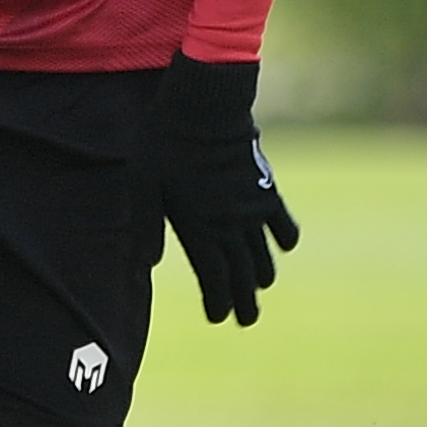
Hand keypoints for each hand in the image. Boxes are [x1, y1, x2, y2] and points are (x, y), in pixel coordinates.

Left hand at [151, 55, 299, 327]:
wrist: (205, 106)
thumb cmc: (165, 143)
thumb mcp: (143, 185)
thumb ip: (145, 227)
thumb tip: (145, 266)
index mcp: (197, 227)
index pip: (213, 278)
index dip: (218, 302)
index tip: (220, 318)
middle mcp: (229, 225)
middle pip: (242, 274)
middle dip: (245, 301)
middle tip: (247, 320)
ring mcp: (251, 208)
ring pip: (263, 254)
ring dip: (263, 275)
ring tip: (261, 288)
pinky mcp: (266, 187)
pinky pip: (282, 222)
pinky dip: (284, 238)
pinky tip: (282, 246)